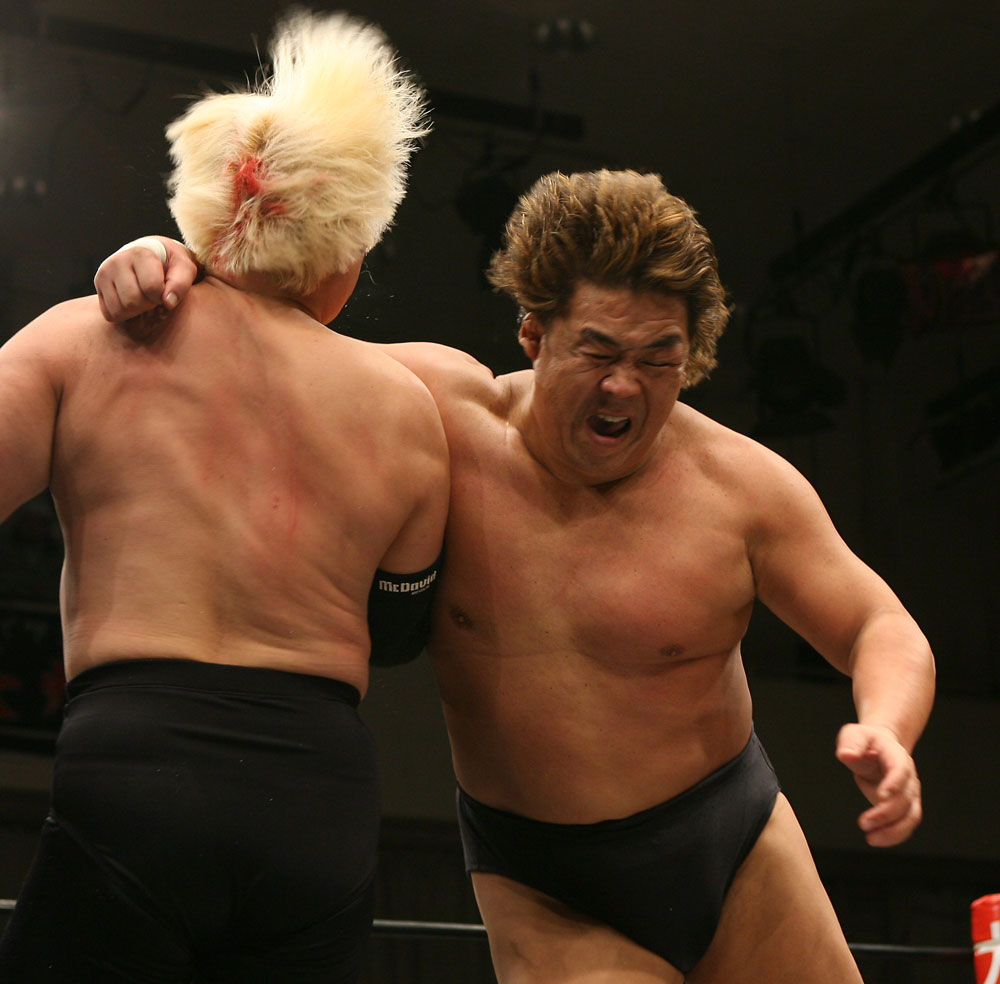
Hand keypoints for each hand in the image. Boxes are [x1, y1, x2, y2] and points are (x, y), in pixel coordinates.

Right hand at [94, 237, 197, 322]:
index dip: (162, 295)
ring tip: (144, 297)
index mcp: (139, 253)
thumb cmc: (171, 264)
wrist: (152, 256)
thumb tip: (168, 303)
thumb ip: (181, 283)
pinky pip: (110, 314)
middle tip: (154, 295)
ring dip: (137, 311)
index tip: (165, 288)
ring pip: (119, 310)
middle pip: (132, 301)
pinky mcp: (98, 287)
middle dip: (148, 304)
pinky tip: (133, 301)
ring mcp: (103, 274)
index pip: (151, 288)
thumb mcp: (184, 268)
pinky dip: (124, 314)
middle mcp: (116, 261)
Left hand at [835, 723, 921, 846]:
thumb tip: (846, 755)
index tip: (881, 796)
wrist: (879, 748)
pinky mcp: (904, 807)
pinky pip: (905, 825)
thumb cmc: (865, 741)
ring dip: (893, 831)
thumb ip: (851, 744)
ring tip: (871, 839)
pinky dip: (893, 835)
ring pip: (910, 817)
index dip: (894, 784)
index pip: (900, 770)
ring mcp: (909, 794)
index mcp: (897, 756)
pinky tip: (876, 839)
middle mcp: (908, 777)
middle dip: (886, 813)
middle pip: (905, 798)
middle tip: (863, 823)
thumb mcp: (854, 735)